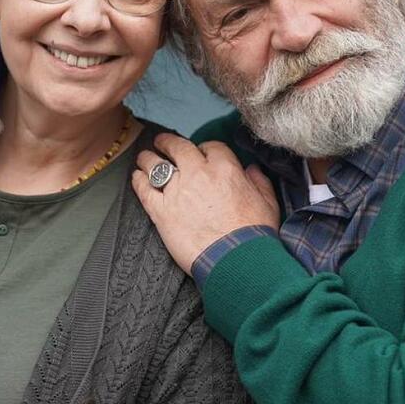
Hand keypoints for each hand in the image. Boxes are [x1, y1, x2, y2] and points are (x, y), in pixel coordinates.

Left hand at [132, 134, 279, 275]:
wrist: (237, 261)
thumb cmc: (255, 234)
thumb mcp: (268, 203)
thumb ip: (259, 182)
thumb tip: (251, 170)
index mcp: (225, 168)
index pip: (210, 146)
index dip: (204, 148)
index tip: (200, 153)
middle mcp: (198, 174)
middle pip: (177, 147)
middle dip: (168, 142)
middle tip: (162, 142)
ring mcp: (176, 191)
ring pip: (155, 164)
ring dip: (148, 158)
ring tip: (144, 157)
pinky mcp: (161, 212)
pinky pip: (144, 189)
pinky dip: (138, 180)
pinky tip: (136, 177)